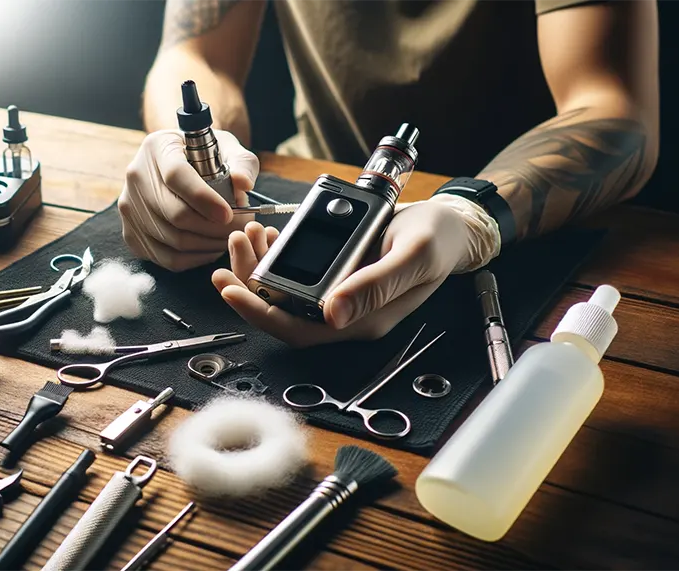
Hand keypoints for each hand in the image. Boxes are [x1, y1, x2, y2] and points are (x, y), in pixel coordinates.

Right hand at [119, 129, 258, 270]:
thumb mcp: (227, 149)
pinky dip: (194, 259)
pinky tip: (211, 248)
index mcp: (158, 148)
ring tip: (229, 237)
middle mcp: (136, 176)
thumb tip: (243, 183)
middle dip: (214, 228)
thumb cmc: (205, 157)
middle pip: (175, 214)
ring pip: (173, 239)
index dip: (204, 199)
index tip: (229, 213)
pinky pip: (166, 258)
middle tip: (238, 229)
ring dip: (208, 245)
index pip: (177, 176)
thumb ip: (242, 163)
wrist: (177, 166)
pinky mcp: (130, 233)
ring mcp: (129, 207)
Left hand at [212, 197, 496, 346]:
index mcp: (362, 320)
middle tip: (229, 251)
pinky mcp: (335, 276)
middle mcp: (345, 314)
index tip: (231, 290)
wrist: (449, 227)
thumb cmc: (437, 242)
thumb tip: (333, 315)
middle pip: (282, 312)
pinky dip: (274, 256)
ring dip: (258, 267)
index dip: (261, 315)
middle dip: (250, 285)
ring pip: (285, 293)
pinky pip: (295, 274)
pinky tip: (265, 236)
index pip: (299, 330)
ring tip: (243, 235)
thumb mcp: (412, 258)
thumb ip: (375, 287)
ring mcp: (338, 296)